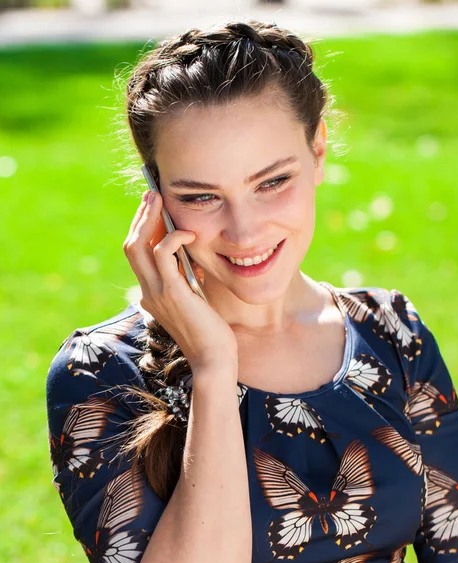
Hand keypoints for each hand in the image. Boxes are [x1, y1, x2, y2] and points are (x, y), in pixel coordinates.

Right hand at [123, 190, 237, 371]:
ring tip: (159, 199)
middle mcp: (148, 291)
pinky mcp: (173, 292)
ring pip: (137, 247)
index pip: (138, 255)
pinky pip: (163, 254)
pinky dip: (172, 238)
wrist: (213, 358)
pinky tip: (188, 233)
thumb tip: (190, 257)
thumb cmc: (210, 331)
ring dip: (148, 219)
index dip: (142, 229)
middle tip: (152, 195)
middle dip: (140, 217)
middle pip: (131, 246)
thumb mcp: (195, 300)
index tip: (153, 209)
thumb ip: (186, 280)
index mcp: (152, 293)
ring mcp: (157, 292)